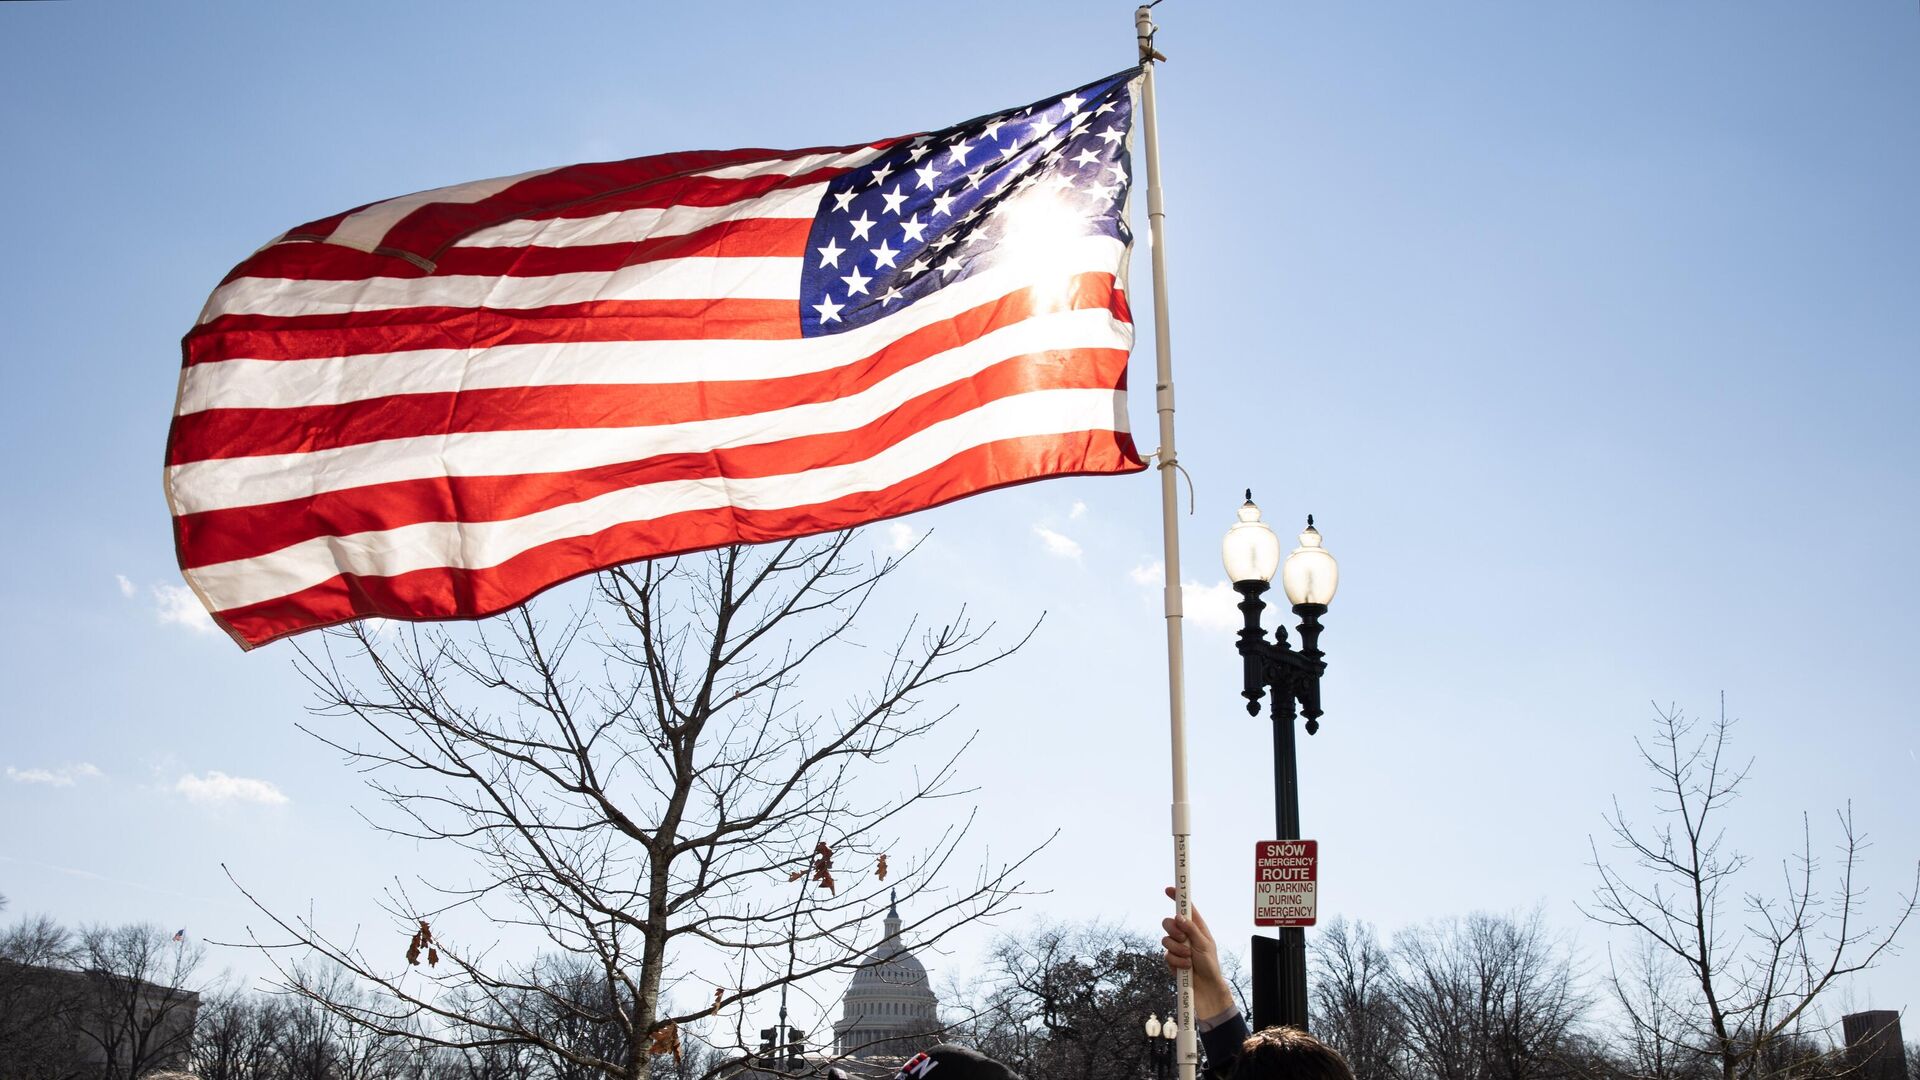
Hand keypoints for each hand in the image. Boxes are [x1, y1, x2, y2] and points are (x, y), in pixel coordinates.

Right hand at [1162, 885, 1233, 1020]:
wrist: (1206, 988)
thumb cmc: (1210, 965)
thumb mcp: (1204, 944)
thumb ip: (1191, 929)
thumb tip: (1178, 916)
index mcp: (1196, 927)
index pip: (1185, 909)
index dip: (1177, 897)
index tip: (1169, 889)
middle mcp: (1185, 935)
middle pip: (1169, 922)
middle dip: (1174, 930)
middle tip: (1183, 938)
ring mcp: (1177, 947)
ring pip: (1166, 939)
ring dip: (1178, 949)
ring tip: (1189, 958)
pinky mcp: (1171, 959)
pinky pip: (1166, 954)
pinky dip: (1176, 960)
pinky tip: (1186, 966)